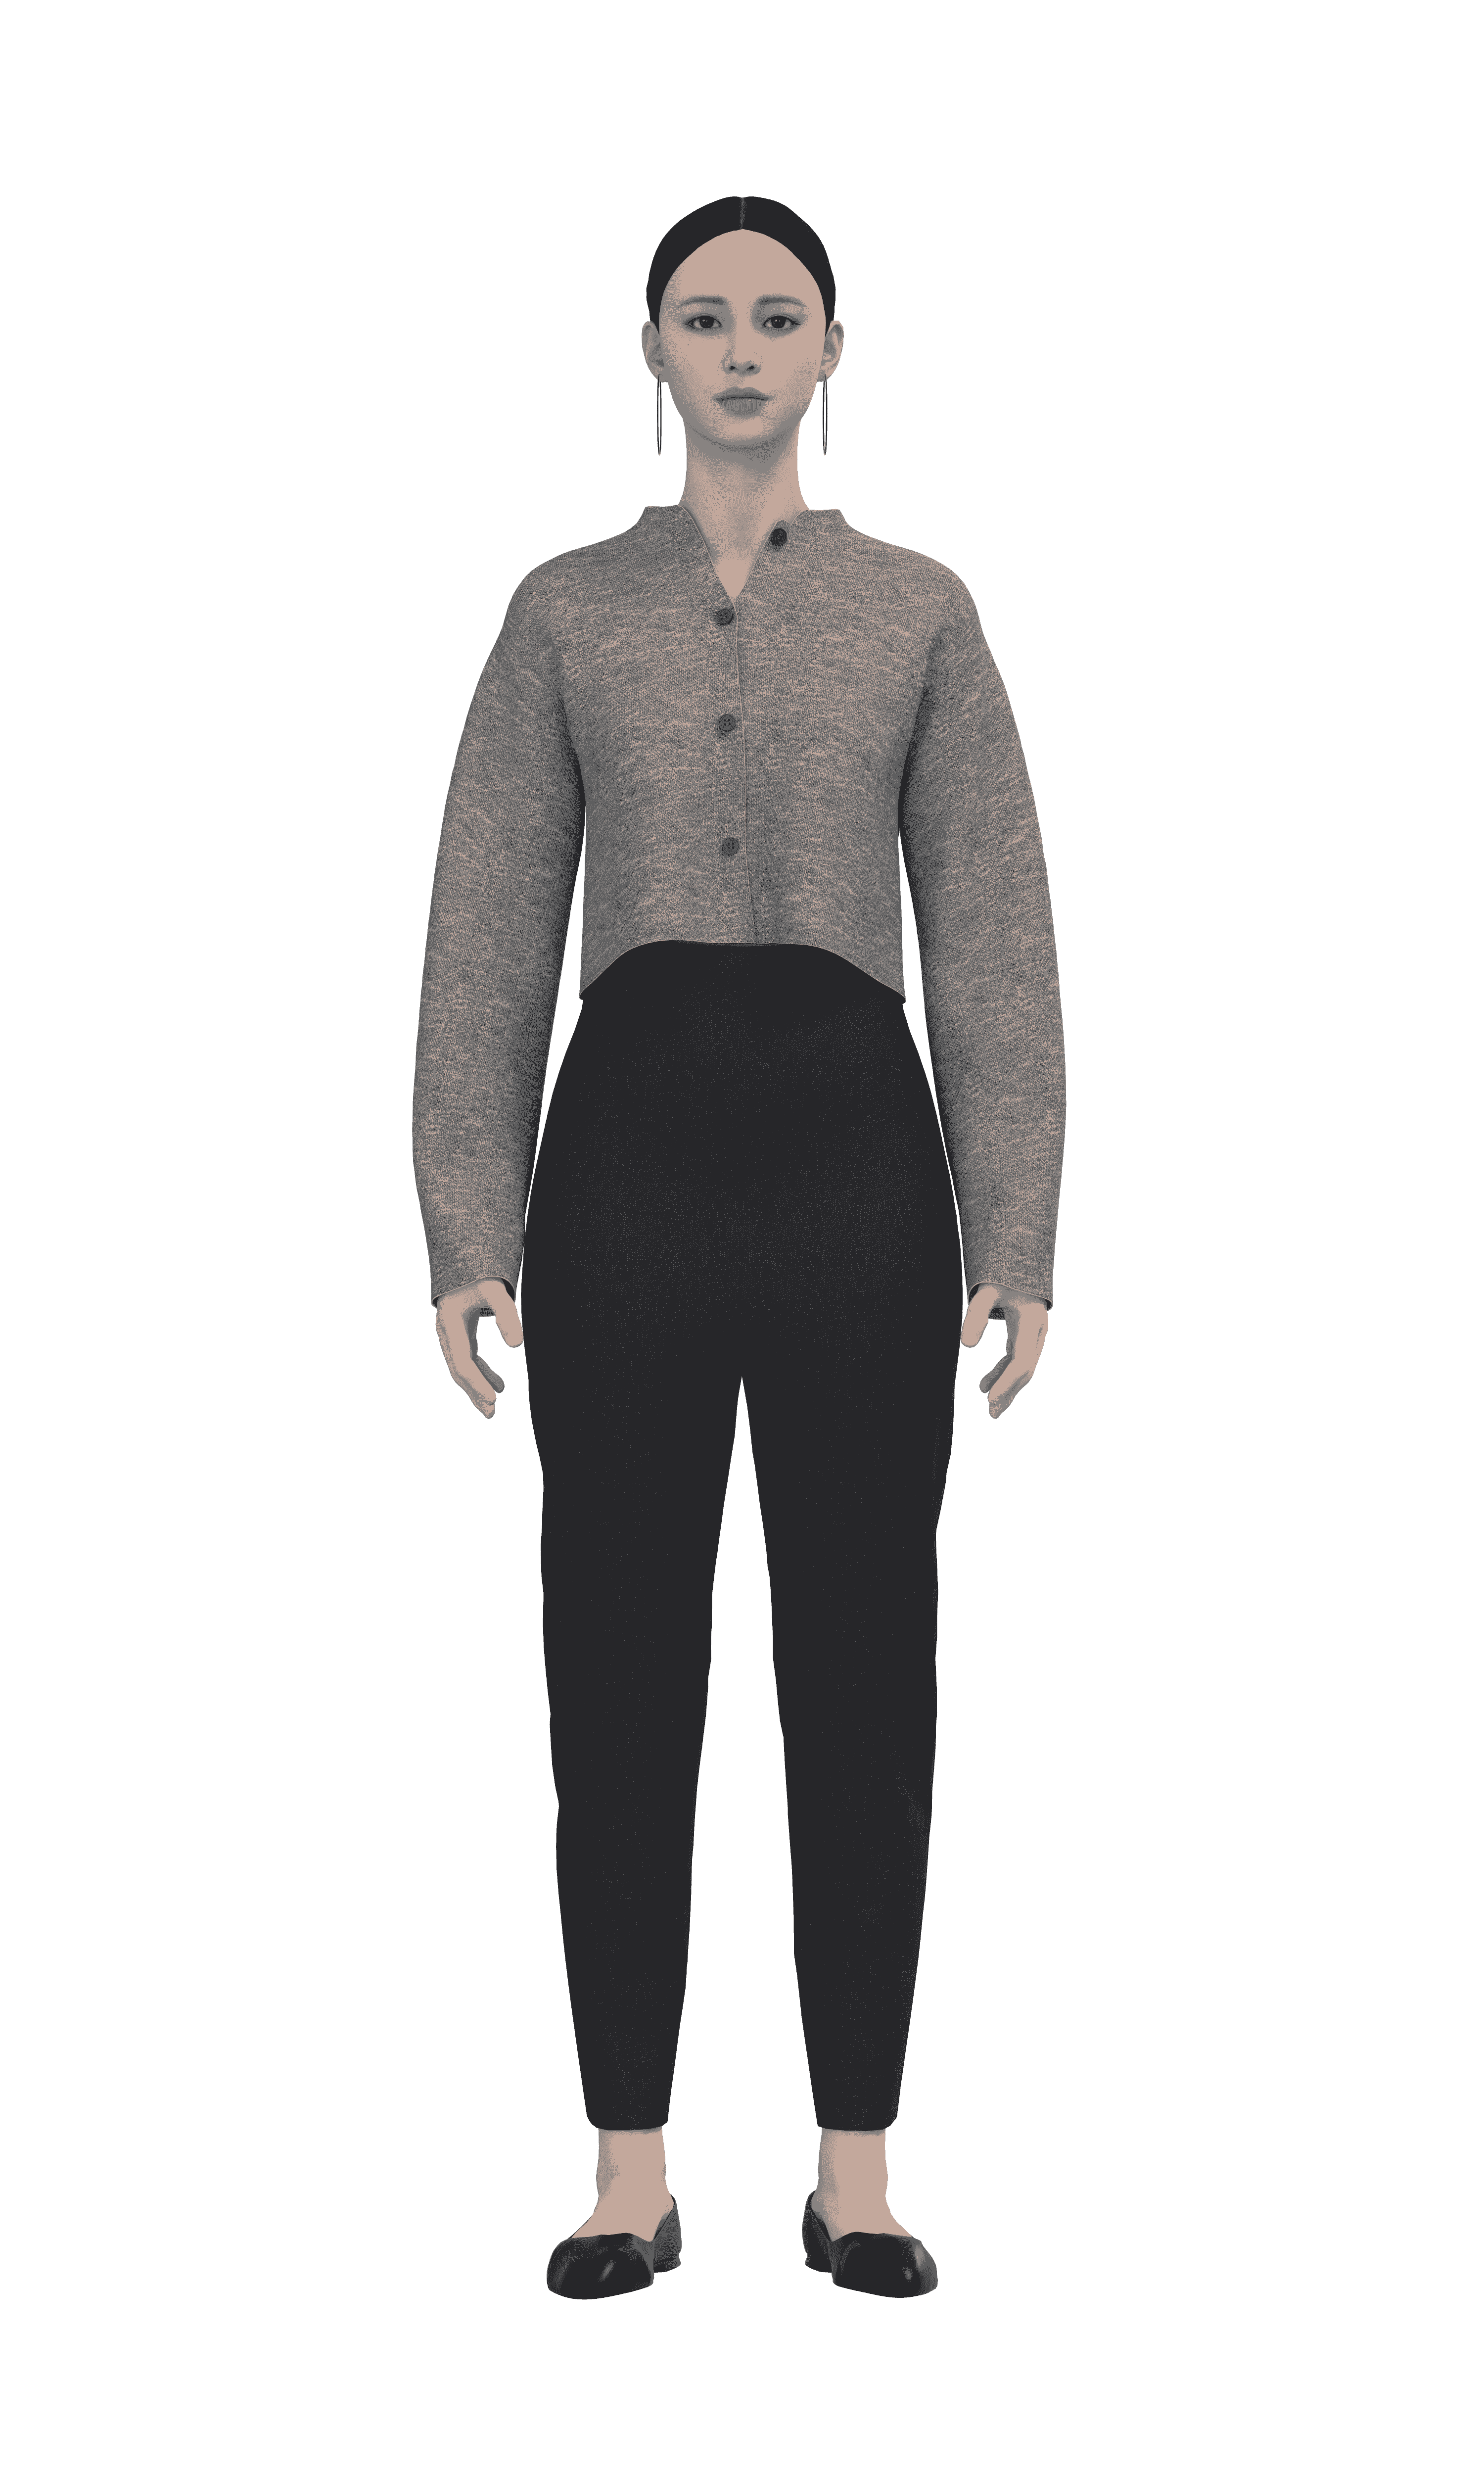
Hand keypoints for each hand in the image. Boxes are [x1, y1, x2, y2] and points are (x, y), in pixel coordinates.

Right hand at [435, 1277, 524, 1419]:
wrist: (466, 1258)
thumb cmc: (480, 1273)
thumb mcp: (496, 1291)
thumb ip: (507, 1315)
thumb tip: (518, 1344)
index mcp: (450, 1324)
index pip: (462, 1362)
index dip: (476, 1383)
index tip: (493, 1399)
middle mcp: (447, 1332)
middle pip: (459, 1370)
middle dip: (474, 1391)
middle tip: (491, 1411)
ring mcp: (451, 1334)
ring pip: (462, 1367)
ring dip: (477, 1386)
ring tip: (493, 1406)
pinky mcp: (460, 1333)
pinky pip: (468, 1358)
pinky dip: (481, 1372)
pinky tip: (498, 1384)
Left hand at [959, 1285, 1047, 1419]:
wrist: (1019, 1262)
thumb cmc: (1002, 1275)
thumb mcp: (986, 1292)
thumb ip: (976, 1316)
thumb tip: (965, 1345)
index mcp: (1030, 1322)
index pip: (1020, 1360)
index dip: (1005, 1380)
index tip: (988, 1396)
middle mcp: (1037, 1331)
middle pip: (1025, 1369)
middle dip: (1008, 1391)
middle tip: (992, 1411)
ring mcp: (1033, 1335)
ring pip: (1022, 1368)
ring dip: (1007, 1388)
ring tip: (992, 1408)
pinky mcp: (1025, 1336)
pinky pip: (1016, 1360)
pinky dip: (1003, 1374)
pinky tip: (985, 1385)